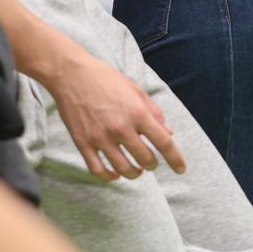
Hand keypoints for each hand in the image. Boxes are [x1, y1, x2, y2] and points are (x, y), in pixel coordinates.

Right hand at [45, 50, 186, 180]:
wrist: (71, 74)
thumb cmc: (106, 79)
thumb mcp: (136, 90)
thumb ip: (154, 112)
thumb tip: (168, 133)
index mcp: (137, 112)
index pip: (163, 142)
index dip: (175, 159)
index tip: (181, 169)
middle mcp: (121, 127)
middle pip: (145, 159)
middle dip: (152, 164)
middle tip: (151, 162)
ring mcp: (100, 137)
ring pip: (123, 169)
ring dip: (134, 173)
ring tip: (136, 170)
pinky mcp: (83, 143)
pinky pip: (98, 170)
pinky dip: (109, 177)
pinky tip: (115, 173)